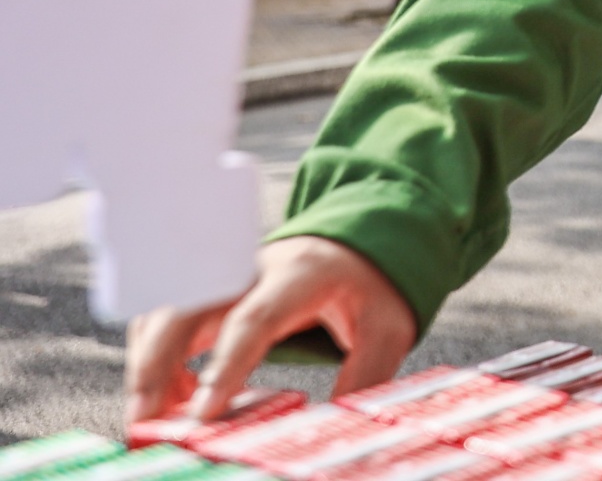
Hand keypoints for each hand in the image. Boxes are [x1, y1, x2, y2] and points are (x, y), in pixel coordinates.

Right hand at [125, 236, 415, 426]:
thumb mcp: (388, 328)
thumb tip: (335, 427)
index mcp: (301, 275)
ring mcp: (224, 278)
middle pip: (187, 308)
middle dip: (156, 366)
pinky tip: (175, 401)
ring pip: (165, 314)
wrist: (359, 243)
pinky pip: (166, 322)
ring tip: (151, 421)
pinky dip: (155, 360)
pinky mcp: (210, 292)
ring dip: (148, 365)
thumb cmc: (370, 287)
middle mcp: (252, 270)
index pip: (254, 318)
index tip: (203, 414)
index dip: (225, 366)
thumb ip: (366, 376)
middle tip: (143, 423)